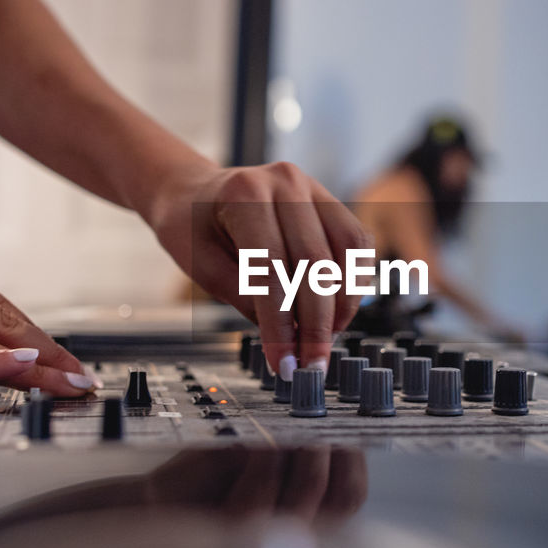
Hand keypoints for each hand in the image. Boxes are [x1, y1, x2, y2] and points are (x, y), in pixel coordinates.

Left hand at [149, 160, 370, 376]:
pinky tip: (336, 312)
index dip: (281, 324)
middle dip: (317, 324)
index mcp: (245, 193)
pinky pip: (357, 245)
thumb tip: (287, 335)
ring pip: (348, 252)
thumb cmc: (190, 225)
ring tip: (324, 340)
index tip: (284, 364)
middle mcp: (286, 182)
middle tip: (311, 365)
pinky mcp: (330, 202)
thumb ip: (242, 295)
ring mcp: (313, 188)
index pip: (271, 269)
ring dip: (342, 305)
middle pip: (315, 263)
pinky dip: (353, 282)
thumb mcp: (199, 263)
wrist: (195, 191)